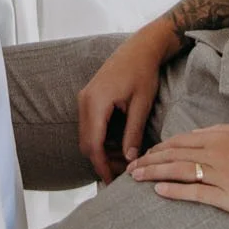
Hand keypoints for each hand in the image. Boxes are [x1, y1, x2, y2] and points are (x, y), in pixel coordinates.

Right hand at [77, 24, 173, 183]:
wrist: (141, 47)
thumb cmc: (143, 72)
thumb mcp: (141, 105)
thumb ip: (133, 133)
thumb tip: (130, 159)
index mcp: (96, 102)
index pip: (93, 144)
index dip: (102, 166)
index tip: (112, 182)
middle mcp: (85, 100)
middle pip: (86, 142)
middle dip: (102, 160)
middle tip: (122, 173)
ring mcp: (85, 98)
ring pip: (87, 135)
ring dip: (102, 150)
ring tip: (125, 159)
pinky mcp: (90, 97)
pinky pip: (90, 125)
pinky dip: (101, 138)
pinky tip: (119, 144)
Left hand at [128, 123, 228, 219]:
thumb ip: (224, 133)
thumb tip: (202, 135)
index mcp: (221, 137)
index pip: (182, 141)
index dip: (161, 148)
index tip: (146, 154)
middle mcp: (217, 154)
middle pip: (175, 155)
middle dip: (150, 160)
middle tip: (130, 168)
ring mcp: (222, 175)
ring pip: (180, 171)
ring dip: (155, 173)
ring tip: (136, 178)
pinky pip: (196, 193)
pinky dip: (175, 191)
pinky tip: (159, 191)